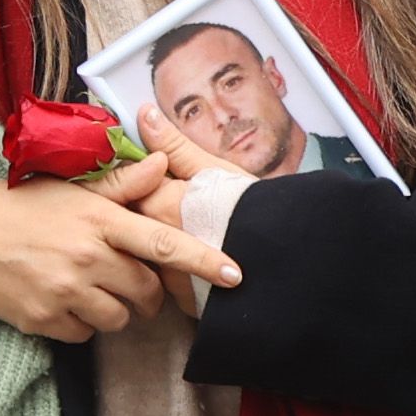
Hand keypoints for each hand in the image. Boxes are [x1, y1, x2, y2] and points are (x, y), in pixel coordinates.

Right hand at [0, 170, 241, 343]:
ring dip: (111, 308)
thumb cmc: (21, 206)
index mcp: (97, 219)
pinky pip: (85, 334)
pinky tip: (60, 298)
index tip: (235, 274)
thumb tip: (163, 164)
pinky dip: (80, 322)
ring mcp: (64, 290)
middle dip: (144, 291)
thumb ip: (120, 183)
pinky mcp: (44, 319)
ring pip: (118, 318)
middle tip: (122, 277)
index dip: (202, 260)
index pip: (162, 242)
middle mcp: (85, 255)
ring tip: (84, 285)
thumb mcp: (70, 188)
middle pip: (146, 291)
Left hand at [127, 106, 247, 306]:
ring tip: (183, 237)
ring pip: (146, 255)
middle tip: (173, 209)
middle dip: (144, 215)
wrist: (289, 262)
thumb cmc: (255, 210)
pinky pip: (166, 282)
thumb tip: (144, 113)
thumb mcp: (216, 171)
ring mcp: (169, 276)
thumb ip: (175, 146)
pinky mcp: (184, 301)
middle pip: (133, 225)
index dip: (136, 183)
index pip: (126, 190)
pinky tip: (187, 265)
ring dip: (154, 246)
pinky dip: (173, 271)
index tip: (153, 182)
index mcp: (161, 205)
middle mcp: (157, 243)